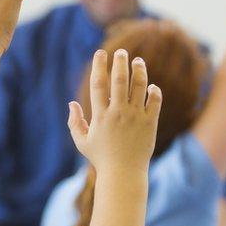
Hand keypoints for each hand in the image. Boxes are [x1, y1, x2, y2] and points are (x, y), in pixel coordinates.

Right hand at [68, 50, 162, 174]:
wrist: (124, 174)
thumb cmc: (101, 158)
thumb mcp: (82, 141)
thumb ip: (75, 122)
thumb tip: (71, 103)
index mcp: (100, 115)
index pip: (99, 84)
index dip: (99, 66)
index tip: (100, 53)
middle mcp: (118, 113)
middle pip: (120, 80)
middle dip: (120, 62)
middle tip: (121, 52)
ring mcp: (135, 117)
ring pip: (139, 86)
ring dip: (139, 70)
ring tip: (138, 61)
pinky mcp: (149, 123)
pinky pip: (154, 101)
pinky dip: (153, 90)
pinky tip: (150, 86)